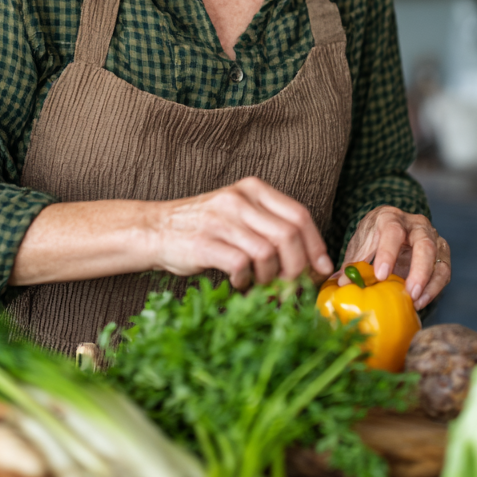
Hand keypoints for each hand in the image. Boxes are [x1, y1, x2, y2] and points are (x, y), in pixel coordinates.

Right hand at [149, 177, 333, 289]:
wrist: (154, 229)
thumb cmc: (204, 228)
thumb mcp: (239, 213)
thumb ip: (271, 228)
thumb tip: (311, 262)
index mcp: (253, 189)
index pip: (299, 215)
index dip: (316, 246)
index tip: (322, 270)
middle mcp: (239, 199)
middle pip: (289, 235)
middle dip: (298, 268)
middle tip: (293, 288)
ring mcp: (221, 219)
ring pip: (269, 253)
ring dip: (271, 278)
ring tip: (262, 287)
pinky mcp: (205, 242)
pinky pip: (242, 265)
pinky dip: (247, 281)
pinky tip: (239, 283)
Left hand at [336, 207, 450, 310]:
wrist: (389, 230)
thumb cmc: (374, 238)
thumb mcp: (361, 245)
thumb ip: (354, 263)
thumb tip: (343, 283)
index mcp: (391, 217)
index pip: (392, 231)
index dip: (388, 252)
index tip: (380, 275)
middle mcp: (416, 225)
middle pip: (424, 244)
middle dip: (418, 270)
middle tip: (409, 292)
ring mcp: (432, 238)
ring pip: (438, 259)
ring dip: (428, 283)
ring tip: (414, 301)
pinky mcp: (441, 254)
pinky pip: (443, 271)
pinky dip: (434, 288)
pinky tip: (420, 301)